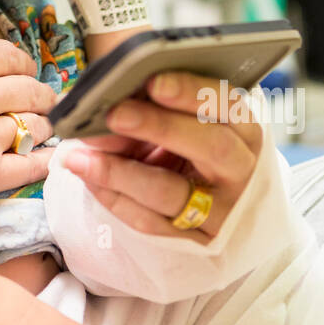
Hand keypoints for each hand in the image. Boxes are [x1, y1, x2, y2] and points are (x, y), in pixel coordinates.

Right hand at [0, 5, 56, 194]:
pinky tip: (49, 156)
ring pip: (34, 125)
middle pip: (30, 90)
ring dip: (40, 124)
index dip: (21, 63)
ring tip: (39, 126)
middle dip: (38, 92)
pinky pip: (30, 164)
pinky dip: (44, 159)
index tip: (23, 70)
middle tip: (41, 97)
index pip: (10, 57)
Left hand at [61, 71, 262, 241]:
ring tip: (78, 155)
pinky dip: (113, 198)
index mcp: (244, 131)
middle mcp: (240, 170)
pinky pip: (149, 223)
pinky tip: (87, 177)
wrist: (221, 208)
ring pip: (170, 192)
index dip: (191, 91)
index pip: (227, 104)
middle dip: (158, 127)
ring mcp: (221, 212)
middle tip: (114, 114)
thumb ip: (158, 107)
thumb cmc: (194, 148)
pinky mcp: (195, 243)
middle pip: (210, 147)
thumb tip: (110, 96)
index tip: (153, 81)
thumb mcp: (189, 125)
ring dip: (118, 172)